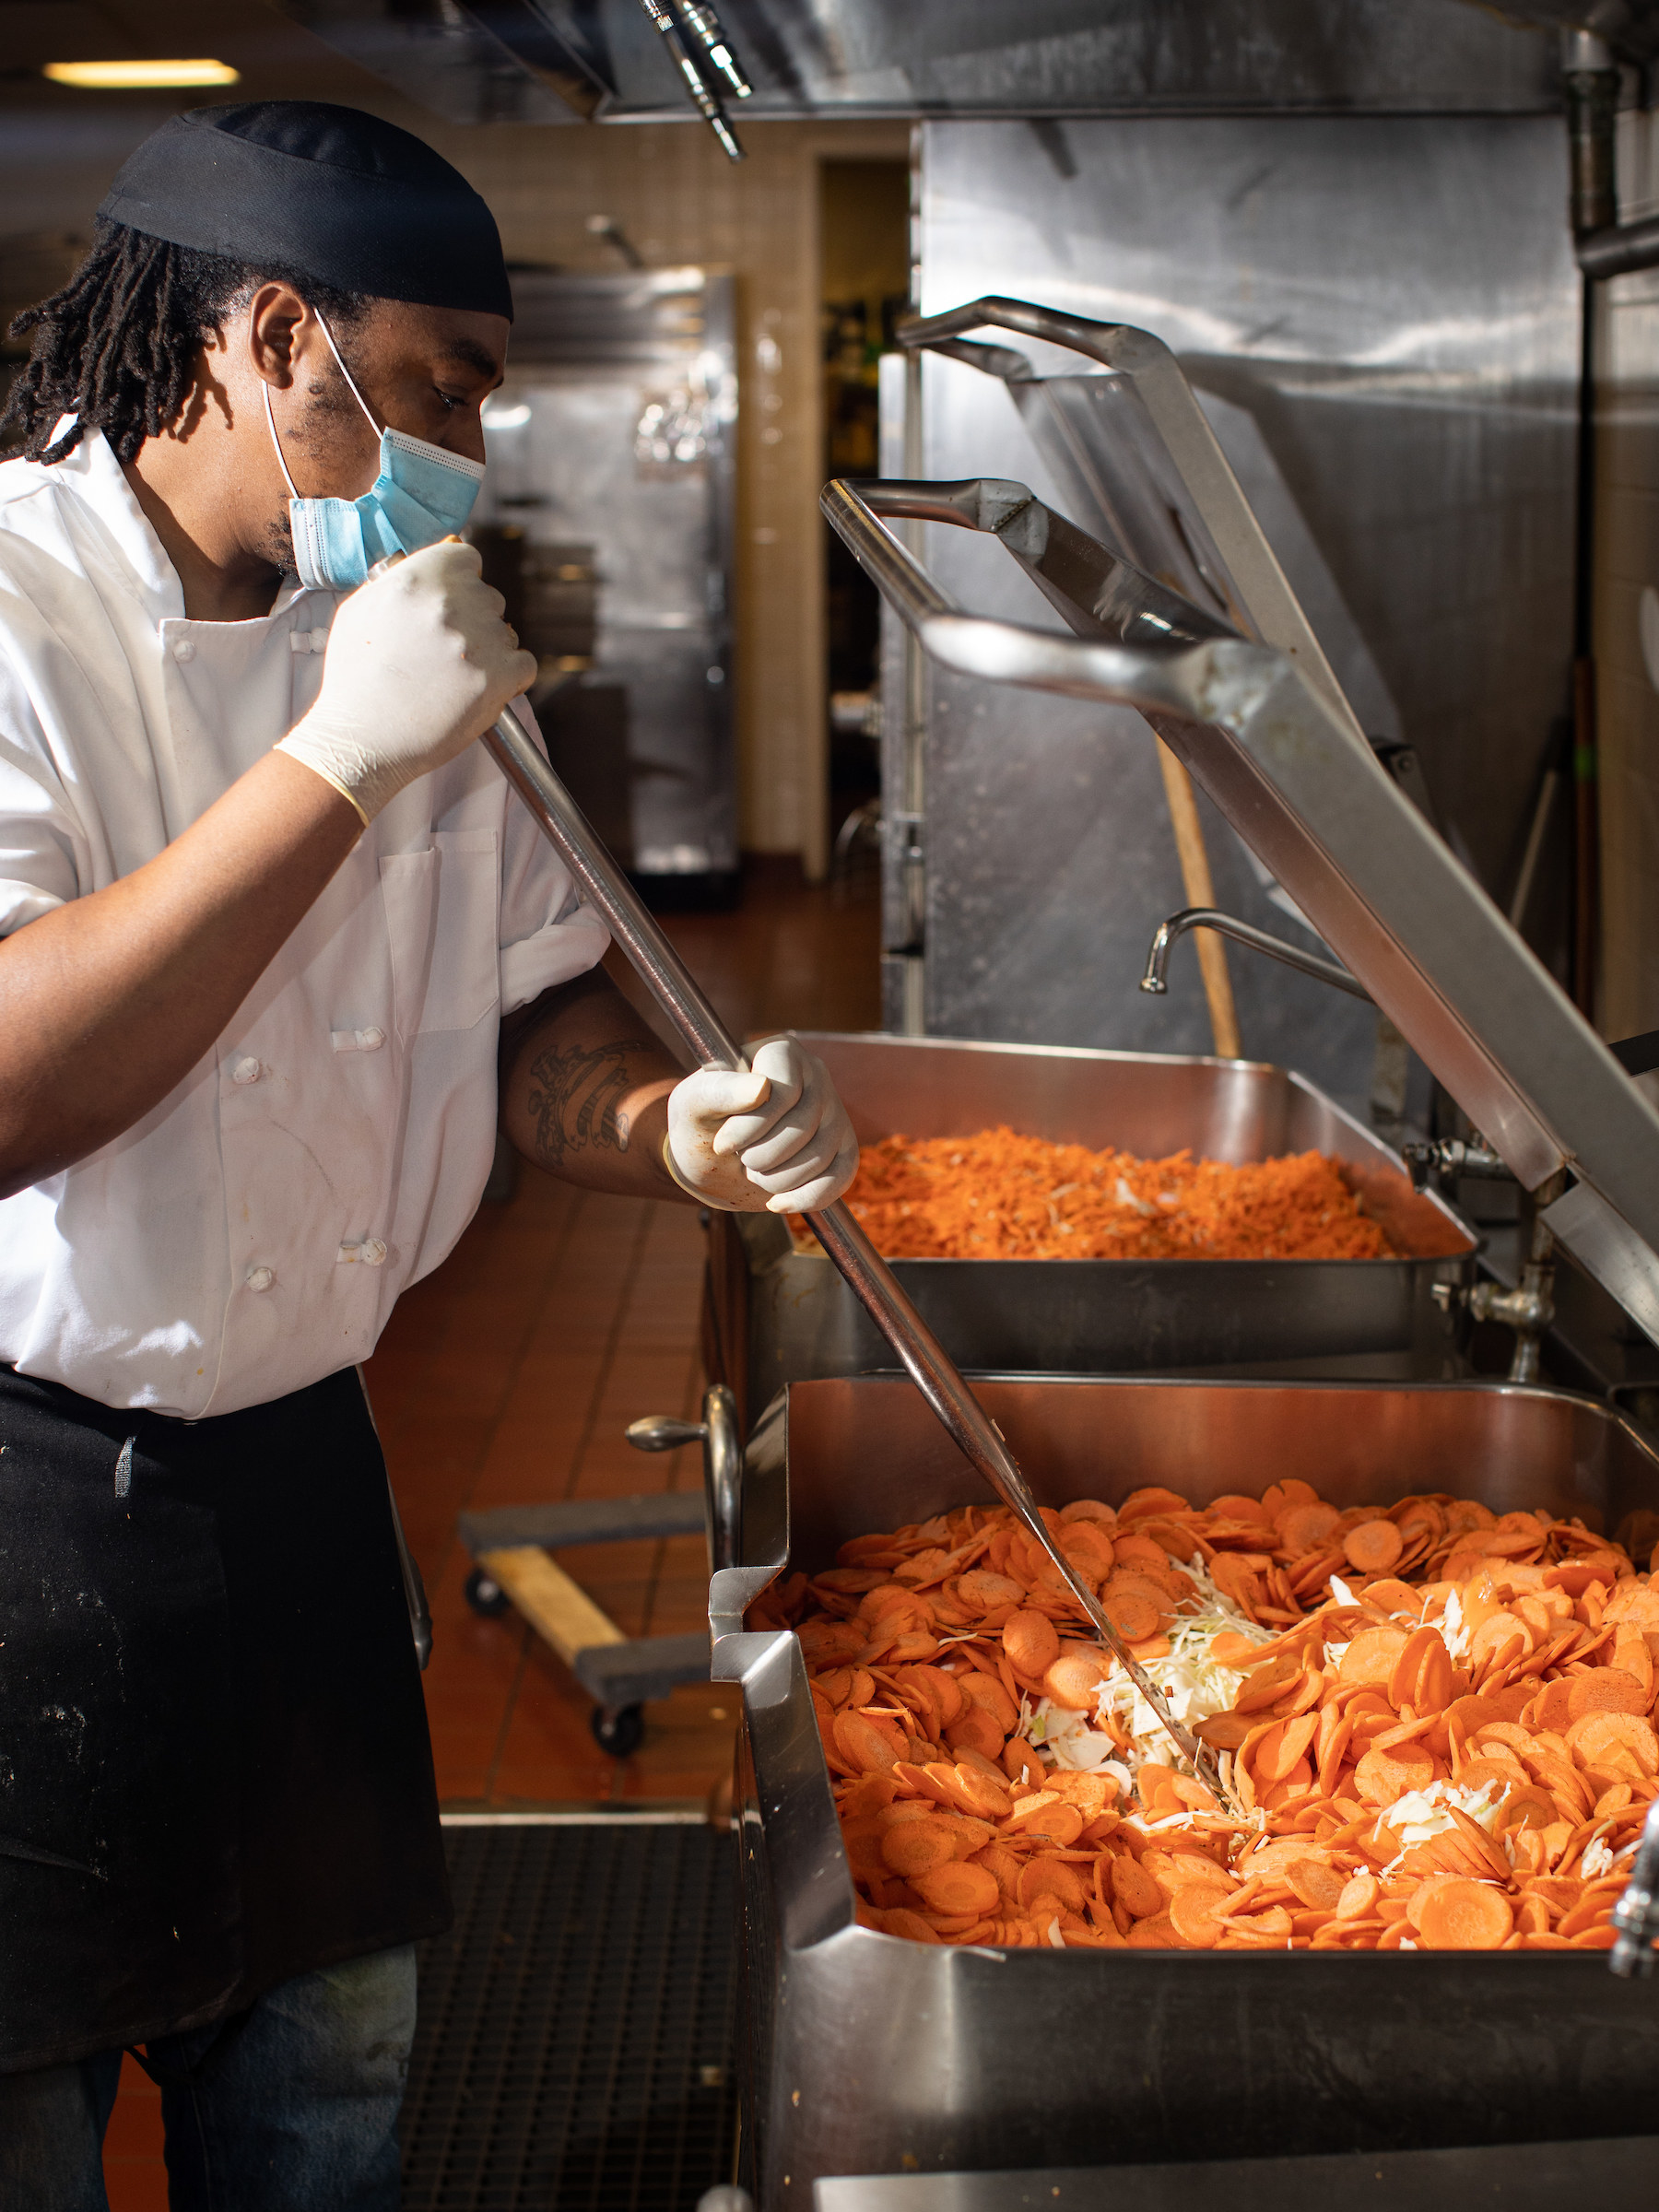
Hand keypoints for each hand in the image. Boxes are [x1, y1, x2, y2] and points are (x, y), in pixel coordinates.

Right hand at [276, 540, 536, 821]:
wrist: (362, 739)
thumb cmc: (355, 680)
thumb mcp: (360, 609)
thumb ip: (399, 580)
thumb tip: (426, 565)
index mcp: (417, 578)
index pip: (466, 557)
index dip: (461, 580)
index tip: (454, 600)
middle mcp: (451, 603)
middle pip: (489, 597)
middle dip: (473, 620)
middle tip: (446, 651)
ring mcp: (479, 641)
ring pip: (506, 633)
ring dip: (489, 651)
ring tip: (453, 678)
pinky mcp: (500, 679)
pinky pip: (525, 665)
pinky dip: (510, 678)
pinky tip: (478, 690)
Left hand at [665, 1038, 857, 1213]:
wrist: (713, 1158)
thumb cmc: (702, 1123)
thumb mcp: (693, 1105)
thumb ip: (718, 1092)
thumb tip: (761, 1086)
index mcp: (781, 1053)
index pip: (784, 1091)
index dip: (754, 1127)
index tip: (723, 1145)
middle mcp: (815, 1075)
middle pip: (803, 1126)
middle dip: (762, 1156)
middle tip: (739, 1158)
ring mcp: (834, 1111)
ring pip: (821, 1154)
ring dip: (777, 1179)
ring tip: (753, 1171)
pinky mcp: (843, 1146)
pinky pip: (841, 1177)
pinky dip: (807, 1197)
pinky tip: (777, 1202)